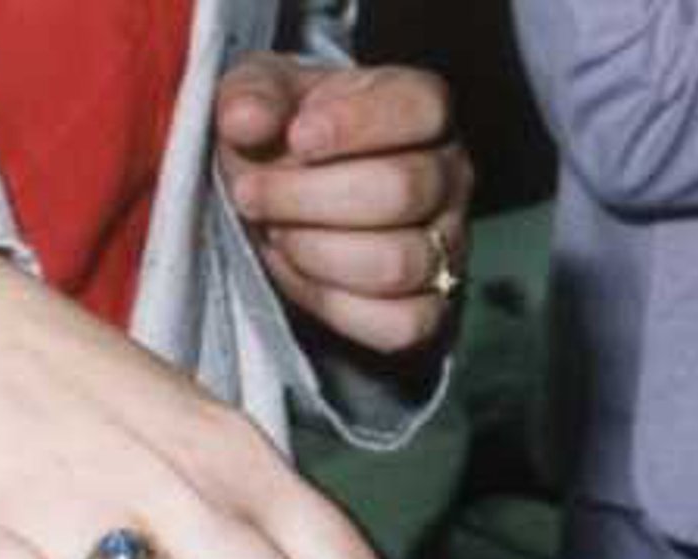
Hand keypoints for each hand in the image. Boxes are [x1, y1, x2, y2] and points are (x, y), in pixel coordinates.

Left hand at [216, 55, 473, 355]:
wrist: (296, 196)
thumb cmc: (287, 135)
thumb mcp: (264, 94)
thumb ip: (253, 95)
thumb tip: (247, 121)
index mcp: (420, 107)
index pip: (419, 109)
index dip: (354, 125)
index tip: (297, 138)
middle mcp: (450, 174)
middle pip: (400, 191)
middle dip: (305, 197)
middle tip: (252, 196)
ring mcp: (449, 245)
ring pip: (397, 263)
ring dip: (313, 251)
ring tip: (276, 233)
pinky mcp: (434, 306)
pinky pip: (399, 323)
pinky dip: (334, 304)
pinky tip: (301, 272)